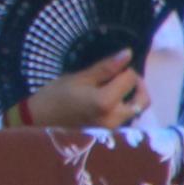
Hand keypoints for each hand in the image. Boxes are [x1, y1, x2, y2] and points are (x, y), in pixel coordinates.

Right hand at [14, 48, 148, 130]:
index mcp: (107, 102)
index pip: (131, 79)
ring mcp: (114, 127)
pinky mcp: (109, 131)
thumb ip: (106, 68)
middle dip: (137, 84)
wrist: (40, 119)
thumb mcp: (80, 77)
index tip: (111, 66)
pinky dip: (124, 105)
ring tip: (113, 86)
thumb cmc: (56, 95)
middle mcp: (115, 118)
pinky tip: (109, 98)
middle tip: (122, 75)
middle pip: (143, 100)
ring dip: (131, 96)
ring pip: (136, 109)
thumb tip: (128, 53)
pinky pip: (127, 116)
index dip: (124, 68)